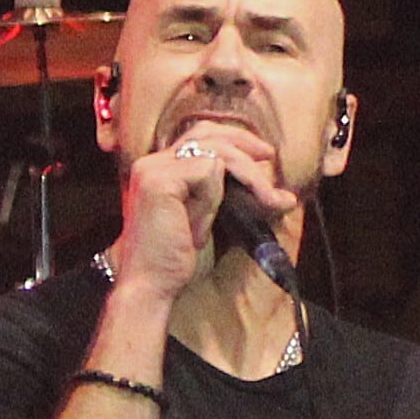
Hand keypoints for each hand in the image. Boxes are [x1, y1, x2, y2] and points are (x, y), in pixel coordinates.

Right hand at [110, 126, 297, 301]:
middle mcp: (150, 164)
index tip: (262, 156)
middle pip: (207, 132)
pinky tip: (202, 225)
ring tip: (261, 201)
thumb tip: (266, 175)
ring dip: (244, 176)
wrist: (150, 286)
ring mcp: (152, 170)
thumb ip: (221, 189)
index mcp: (156, 170)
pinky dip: (214, 197)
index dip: (234, 140)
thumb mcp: (206, 215)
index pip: (199, 136)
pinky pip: (208, 171)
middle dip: (245, 143)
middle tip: (270, 158)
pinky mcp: (159, 181)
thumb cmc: (176, 259)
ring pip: (215, 151)